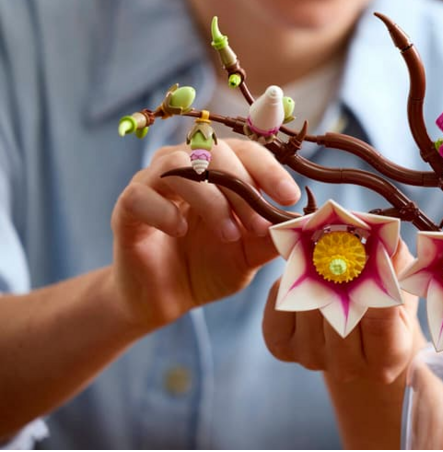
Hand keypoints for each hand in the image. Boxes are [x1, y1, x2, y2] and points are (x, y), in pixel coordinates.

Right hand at [110, 138, 300, 331]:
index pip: (248, 151)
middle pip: (216, 152)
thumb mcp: (250, 253)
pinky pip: (140, 194)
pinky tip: (179, 231)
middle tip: (259, 226)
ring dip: (211, 199)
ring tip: (228, 234)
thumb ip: (274, 235)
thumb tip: (307, 221)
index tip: (290, 197)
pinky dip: (164, 210)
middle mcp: (186, 164)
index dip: (271, 170)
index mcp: (221, 168)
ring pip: (179, 166)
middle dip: (244, 188)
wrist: (166, 299)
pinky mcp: (126, 206)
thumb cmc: (210, 265)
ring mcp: (153, 182)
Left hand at [263, 241, 424, 448]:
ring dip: (314, 272)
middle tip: (342, 240)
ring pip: (308, 305)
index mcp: (388, 357)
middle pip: (338, 311)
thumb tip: (380, 234)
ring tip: (325, 251)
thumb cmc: (387, 304)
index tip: (373, 247)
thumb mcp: (401, 282)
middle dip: (339, 270)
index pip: (379, 315)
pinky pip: (280, 303)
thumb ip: (394, 261)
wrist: (359, 337)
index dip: (374, 277)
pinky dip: (290, 281)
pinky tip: (306, 273)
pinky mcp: (282, 347)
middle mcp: (348, 367)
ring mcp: (312, 358)